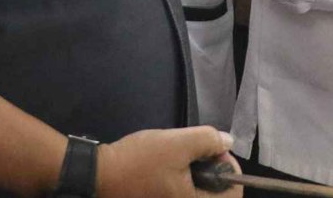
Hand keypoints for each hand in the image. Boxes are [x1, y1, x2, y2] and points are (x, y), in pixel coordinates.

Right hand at [97, 127, 237, 197]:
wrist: (99, 174)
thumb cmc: (140, 161)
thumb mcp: (177, 143)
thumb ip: (207, 140)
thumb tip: (227, 143)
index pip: (233, 195)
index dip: (230, 168)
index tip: (214, 150)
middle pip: (217, 194)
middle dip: (214, 170)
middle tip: (199, 150)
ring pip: (199, 191)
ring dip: (199, 173)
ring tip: (183, 155)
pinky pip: (184, 192)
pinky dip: (185, 179)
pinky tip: (171, 164)